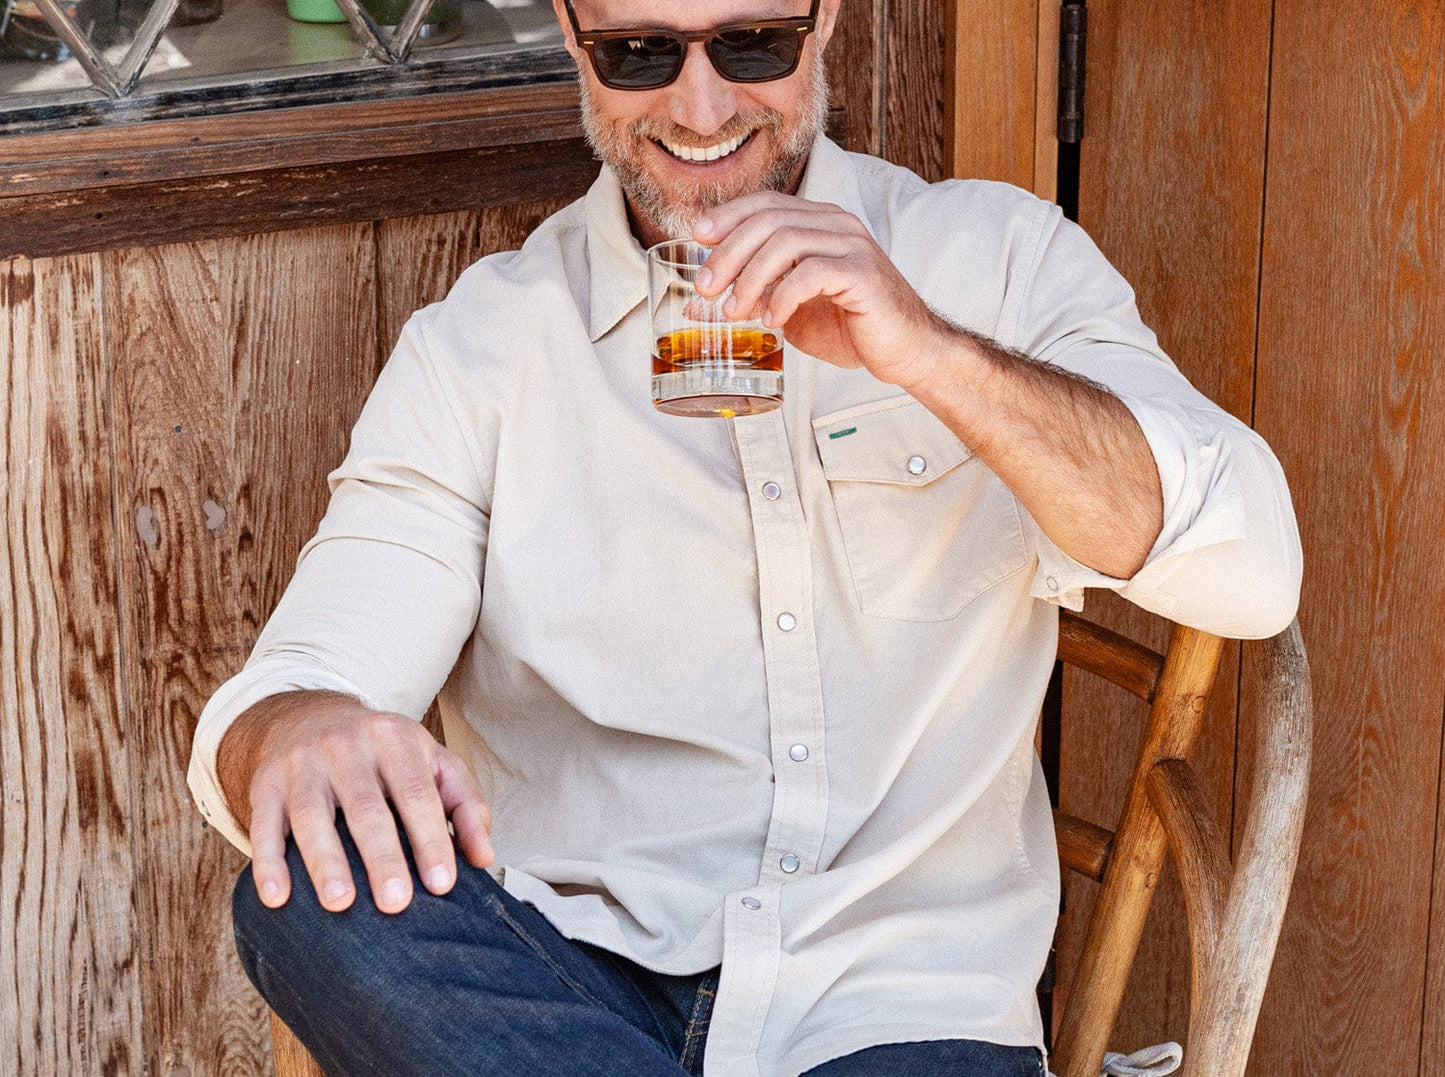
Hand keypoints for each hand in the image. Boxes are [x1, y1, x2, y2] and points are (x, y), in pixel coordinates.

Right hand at [217, 690, 493, 913]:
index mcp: (396, 739)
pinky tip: (277, 898)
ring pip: (313, 816)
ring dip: (325, 862)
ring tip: (340, 903)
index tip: (442, 884)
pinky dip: (269, 862)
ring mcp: (303, 763)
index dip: (430, 839)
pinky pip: (264, 823)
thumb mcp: (433, 763)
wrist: (312, 717)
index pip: (417, 793)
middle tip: (396, 903)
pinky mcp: (265, 783)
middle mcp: (347, 746)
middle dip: (382, 856)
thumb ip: (465, 806)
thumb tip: (484, 858)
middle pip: (366, 807)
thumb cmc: (386, 755)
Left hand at [692, 192, 949, 389]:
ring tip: (734, 311)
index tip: (697, 237)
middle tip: (706, 288)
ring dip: (751, 277)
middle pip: (769, 220)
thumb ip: (751, 299)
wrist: (904, 352)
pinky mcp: (863, 272)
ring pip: (786, 242)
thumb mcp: (788, 312)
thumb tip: (697, 305)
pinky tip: (773, 320)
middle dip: (729, 253)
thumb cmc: (849, 329)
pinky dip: (782, 296)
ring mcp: (852, 245)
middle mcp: (837, 224)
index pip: (767, 203)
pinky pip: (811, 272)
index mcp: (820, 224)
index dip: (729, 216)